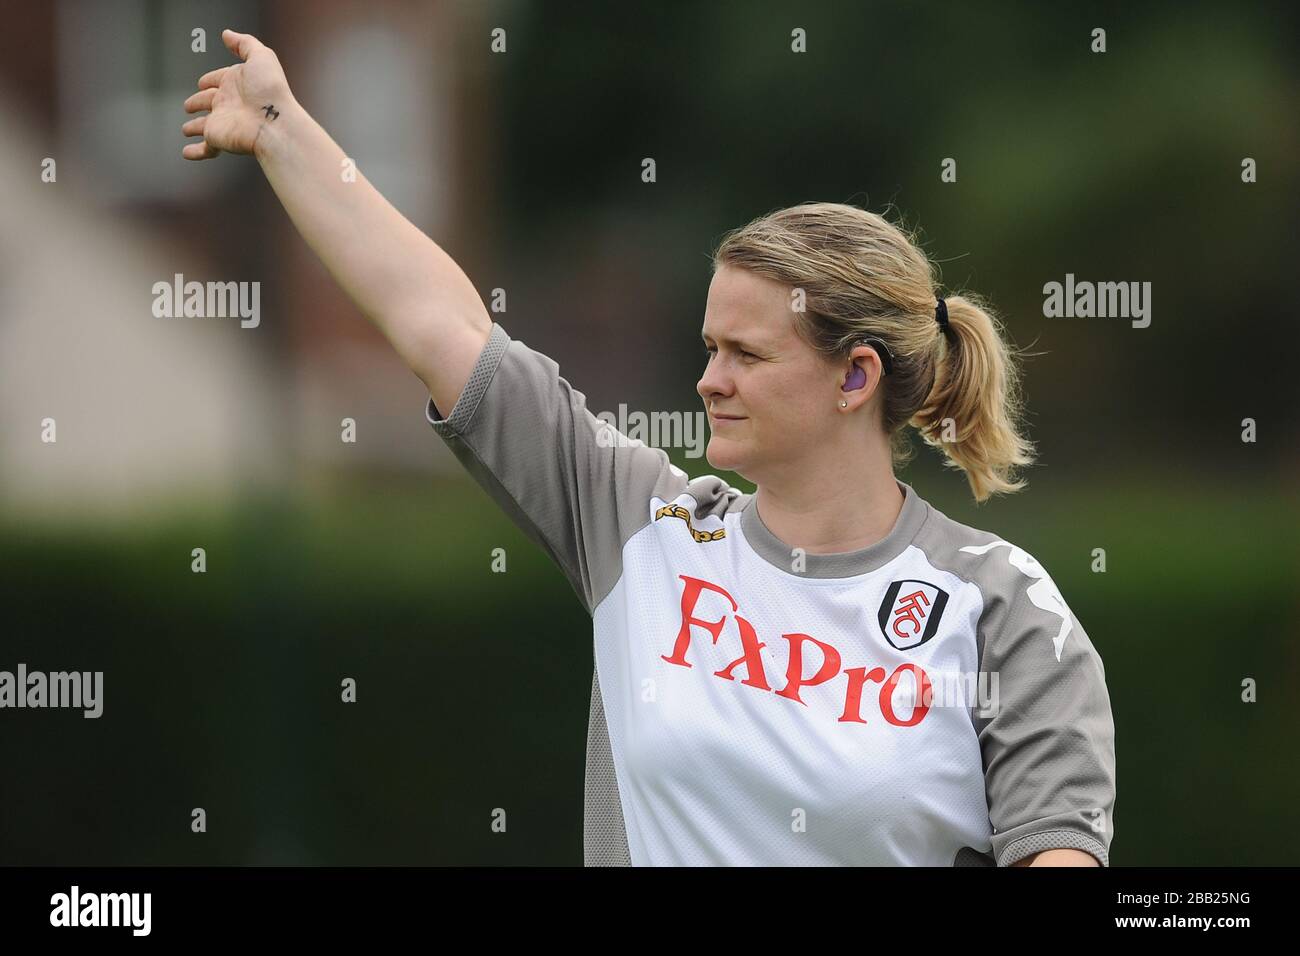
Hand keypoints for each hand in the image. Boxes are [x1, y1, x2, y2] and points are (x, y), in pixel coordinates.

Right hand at [181, 29, 293, 159]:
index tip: (202, 82)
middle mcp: (229, 103)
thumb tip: (227, 34)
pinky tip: (187, 153)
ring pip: (204, 125)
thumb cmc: (271, 91)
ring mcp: (223, 121)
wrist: (274, 121)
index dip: (210, 79)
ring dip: (194, 127)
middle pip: (209, 101)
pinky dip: (195, 151)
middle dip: (198, 102)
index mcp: (236, 84)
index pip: (218, 79)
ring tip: (187, 129)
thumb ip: (244, 43)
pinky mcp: (219, 138)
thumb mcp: (260, 56)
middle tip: (189, 105)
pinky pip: (205, 148)